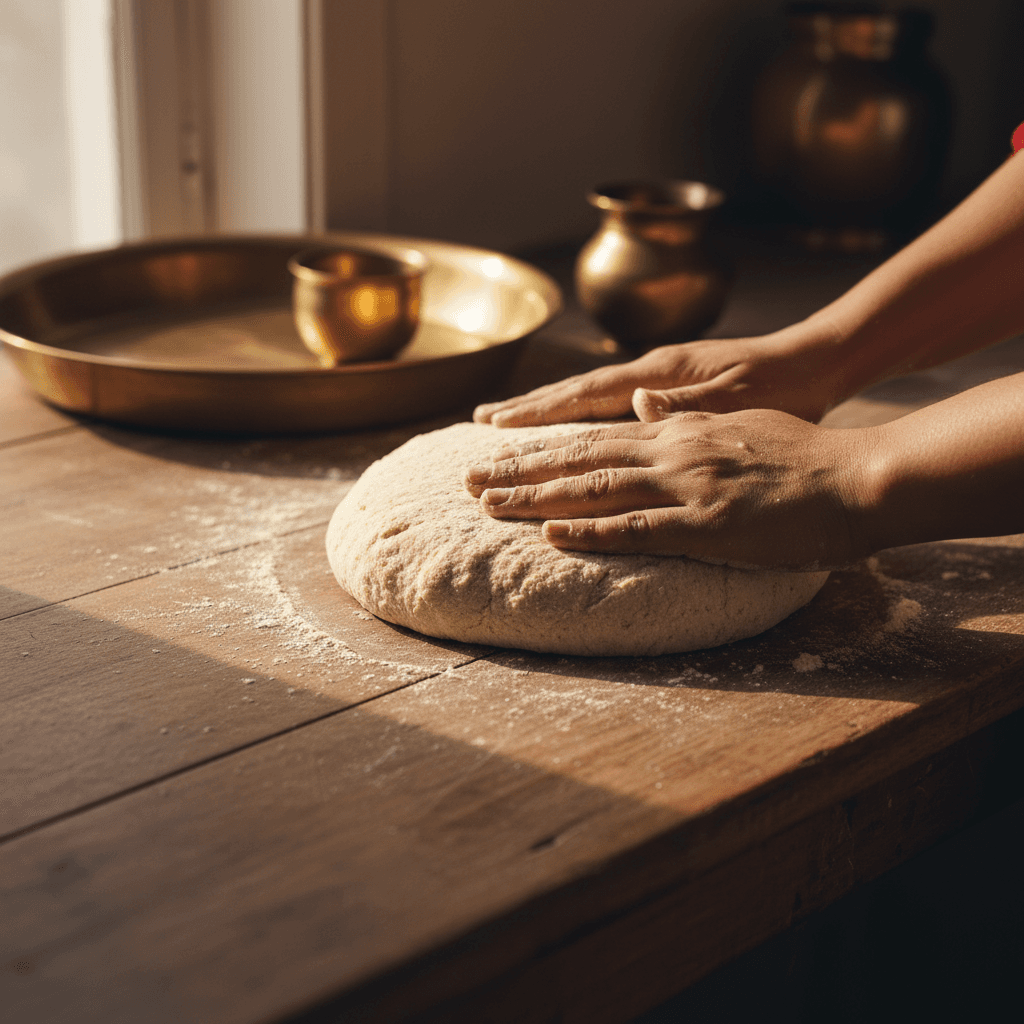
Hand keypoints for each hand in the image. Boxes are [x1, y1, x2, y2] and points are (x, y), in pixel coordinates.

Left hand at [464, 411, 870, 569]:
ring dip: (537, 497)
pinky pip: (636, 528)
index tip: (500, 450)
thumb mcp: (738, 420)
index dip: (542, 444)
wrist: (855, 476)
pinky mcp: (705, 525)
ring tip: (487, 503)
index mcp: (678, 429)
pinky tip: (550, 533)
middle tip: (468, 478)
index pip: (593, 434)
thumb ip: (684, 413)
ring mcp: (686, 485)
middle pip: (579, 458)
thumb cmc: (803, 454)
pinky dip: (591, 530)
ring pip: (595, 489)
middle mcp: (671, 450)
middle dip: (519, 468)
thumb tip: (640, 401)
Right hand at [473, 328, 844, 427]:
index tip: (495, 426)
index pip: (587, 395)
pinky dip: (576, 411)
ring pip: (587, 394)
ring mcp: (658, 375)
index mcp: (662, 376)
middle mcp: (651, 372)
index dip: (540, 413)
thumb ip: (690, 404)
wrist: (817, 359)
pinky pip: (608, 400)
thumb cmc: (785, 385)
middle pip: (575, 392)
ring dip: (544, 409)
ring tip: (504, 422)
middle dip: (526, 410)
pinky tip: (566, 421)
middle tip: (478, 425)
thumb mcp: (744, 400)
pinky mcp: (670, 384)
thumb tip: (636, 402)